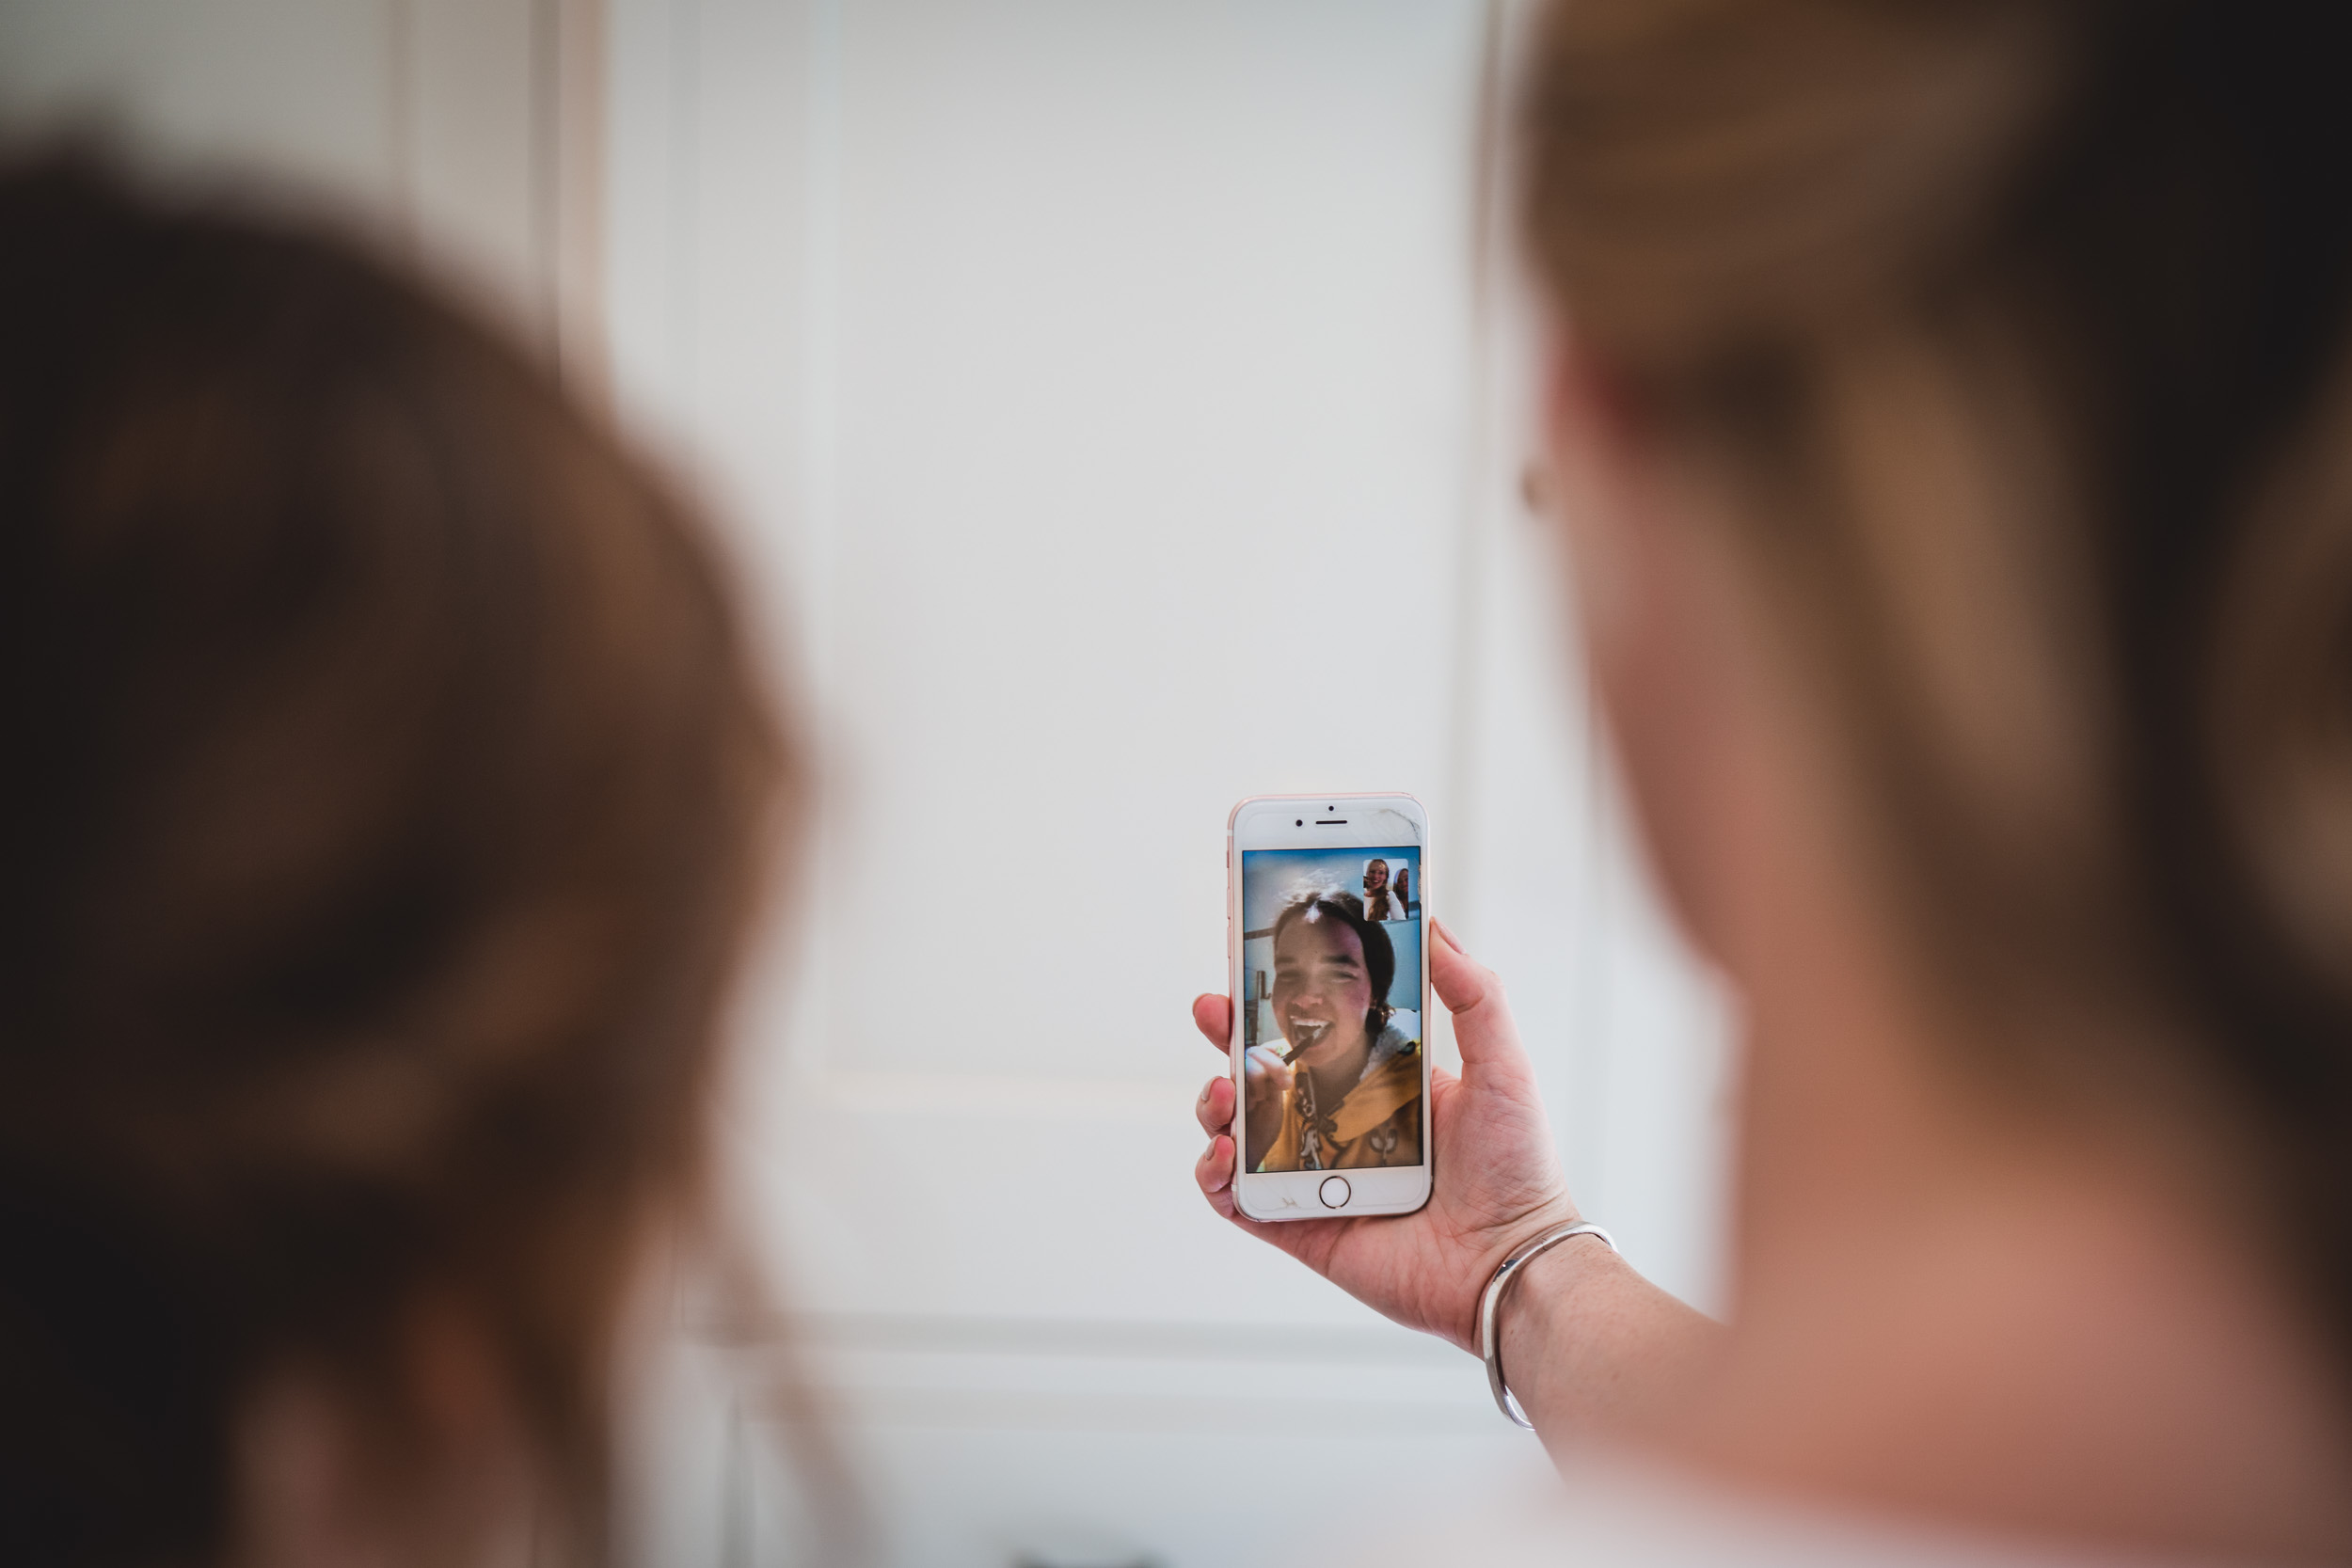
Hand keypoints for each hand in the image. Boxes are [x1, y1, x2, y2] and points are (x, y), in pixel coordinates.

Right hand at [1190, 919, 1578, 1352]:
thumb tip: (1437, 928)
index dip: (1277, 1001)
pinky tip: (1224, 1154)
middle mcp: (1341, 1125)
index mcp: (1381, 1084)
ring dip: (1216, 1104)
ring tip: (1223, 1093)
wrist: (1511, 1263)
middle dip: (1227, 1039)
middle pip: (1263, 1073)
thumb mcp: (1503, 1066)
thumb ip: (1474, 995)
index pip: (1315, 1031)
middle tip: (1211, 1010)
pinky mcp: (1300, 1226)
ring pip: (1240, 1131)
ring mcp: (1316, 1176)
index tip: (1251, 965)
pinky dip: (1215, 1176)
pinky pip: (1238, 1200)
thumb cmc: (1519, 1171)